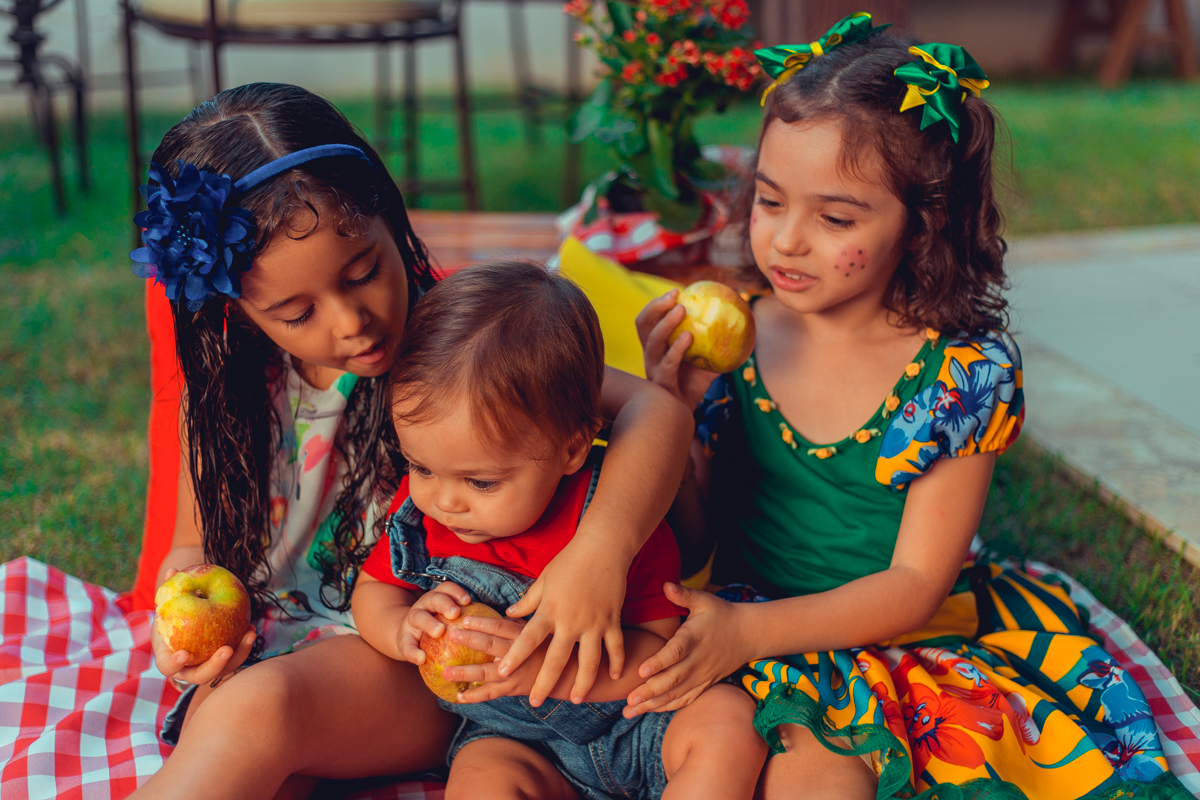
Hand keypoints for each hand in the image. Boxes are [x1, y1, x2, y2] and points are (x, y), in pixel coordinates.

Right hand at [151, 568, 255, 685]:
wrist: (183, 625)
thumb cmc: (172, 614)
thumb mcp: (168, 603)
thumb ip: (170, 590)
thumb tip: (173, 570)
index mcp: (168, 658)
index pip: (168, 668)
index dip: (174, 664)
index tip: (184, 654)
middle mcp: (188, 669)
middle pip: (201, 676)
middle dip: (215, 665)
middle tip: (226, 650)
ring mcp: (207, 667)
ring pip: (224, 669)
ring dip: (239, 654)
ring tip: (249, 634)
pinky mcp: (223, 662)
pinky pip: (235, 657)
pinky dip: (243, 645)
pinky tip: (251, 629)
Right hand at [398, 581, 472, 664]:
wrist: (408, 637)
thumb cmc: (437, 627)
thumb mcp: (448, 619)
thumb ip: (465, 620)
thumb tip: (498, 627)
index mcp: (437, 599)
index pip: (447, 589)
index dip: (456, 592)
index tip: (467, 600)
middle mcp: (424, 606)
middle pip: (434, 599)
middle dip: (445, 603)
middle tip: (455, 613)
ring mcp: (412, 621)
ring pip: (418, 616)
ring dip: (429, 623)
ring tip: (439, 631)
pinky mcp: (403, 639)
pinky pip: (407, 646)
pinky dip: (413, 652)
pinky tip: (421, 659)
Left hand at [442, 615, 539, 702]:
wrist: (563, 674)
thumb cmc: (545, 647)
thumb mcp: (536, 630)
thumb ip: (517, 622)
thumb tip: (499, 611)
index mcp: (523, 635)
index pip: (500, 627)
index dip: (483, 623)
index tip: (464, 619)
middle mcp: (519, 654)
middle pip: (492, 646)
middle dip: (471, 640)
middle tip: (452, 635)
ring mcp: (515, 673)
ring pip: (488, 673)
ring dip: (466, 673)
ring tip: (446, 672)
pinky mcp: (513, 689)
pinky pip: (491, 693)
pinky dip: (475, 696)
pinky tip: (458, 696)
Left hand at [498, 536, 627, 706]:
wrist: (602, 547)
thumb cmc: (569, 561)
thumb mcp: (544, 580)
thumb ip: (527, 601)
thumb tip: (509, 614)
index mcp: (549, 610)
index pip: (527, 638)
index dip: (514, 656)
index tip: (501, 673)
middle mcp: (570, 620)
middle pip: (556, 659)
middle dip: (545, 683)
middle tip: (536, 702)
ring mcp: (594, 622)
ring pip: (589, 661)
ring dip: (583, 682)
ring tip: (576, 698)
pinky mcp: (612, 619)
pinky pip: (615, 647)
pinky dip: (617, 662)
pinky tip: (614, 677)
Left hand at [624, 583, 749, 717]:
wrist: (748, 634)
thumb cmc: (721, 614)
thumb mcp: (704, 600)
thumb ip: (683, 594)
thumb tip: (665, 584)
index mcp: (694, 638)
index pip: (676, 652)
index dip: (659, 662)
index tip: (641, 670)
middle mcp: (698, 660)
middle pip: (673, 679)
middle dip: (650, 691)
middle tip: (628, 700)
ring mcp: (702, 675)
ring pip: (676, 694)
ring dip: (653, 704)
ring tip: (630, 712)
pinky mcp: (704, 684)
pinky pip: (685, 700)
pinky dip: (667, 707)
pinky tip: (648, 710)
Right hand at [636, 290, 720, 410]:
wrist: (686, 415)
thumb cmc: (695, 385)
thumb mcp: (708, 359)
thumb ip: (718, 343)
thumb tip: (742, 322)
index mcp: (657, 345)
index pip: (649, 319)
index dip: (658, 303)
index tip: (678, 292)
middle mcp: (650, 355)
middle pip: (642, 324)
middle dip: (655, 306)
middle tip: (675, 296)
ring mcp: (653, 369)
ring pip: (652, 341)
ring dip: (665, 323)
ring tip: (681, 310)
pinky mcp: (661, 383)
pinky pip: (667, 362)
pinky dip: (677, 348)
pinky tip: (689, 337)